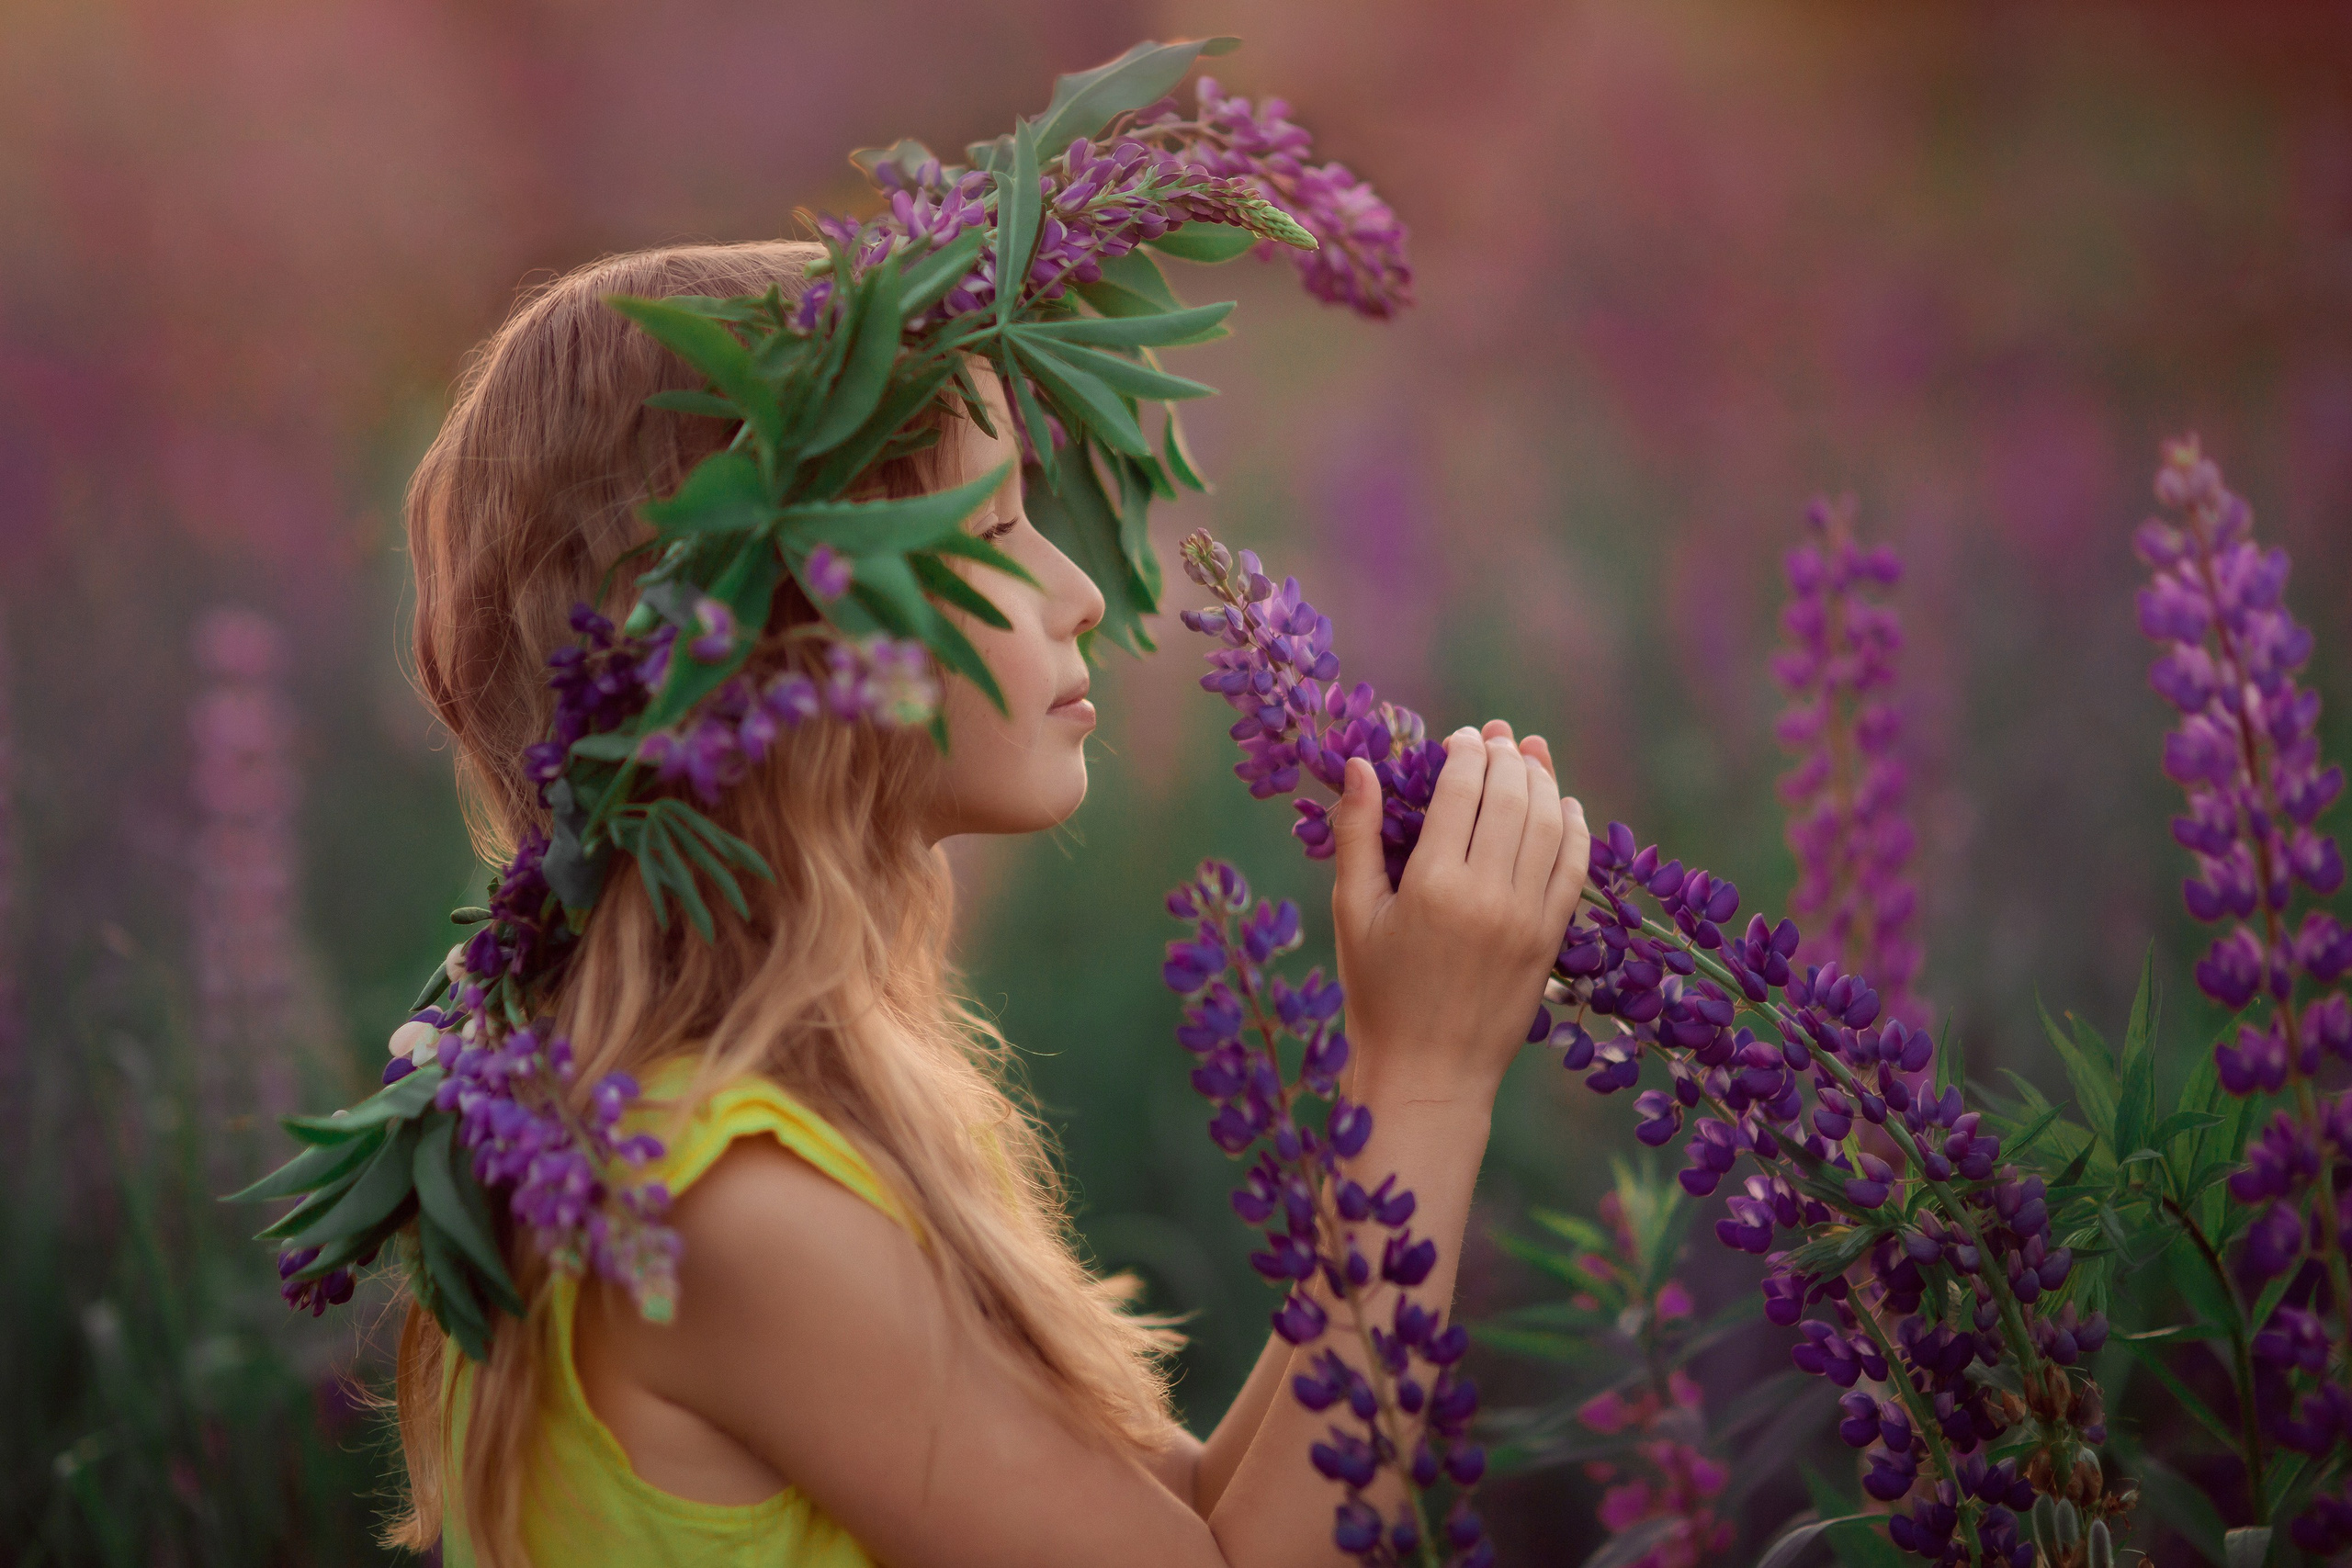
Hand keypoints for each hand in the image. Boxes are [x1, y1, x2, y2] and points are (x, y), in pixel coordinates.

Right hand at [1328, 720, 1590, 1104]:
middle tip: (1498, 736)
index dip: (1465, 753)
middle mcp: (1488, 895)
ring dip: (1543, 781)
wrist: (1427, 1073)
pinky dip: (1574, 828)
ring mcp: (1527, 918)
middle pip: (1512, 798)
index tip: (1461, 738)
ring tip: (1530, 756)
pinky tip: (1563, 805)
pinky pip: (1574, 868)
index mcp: (1433, 884)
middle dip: (1506, 756)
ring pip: (1549, 825)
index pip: (1463, 790)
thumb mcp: (1353, 912)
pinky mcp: (1551, 940)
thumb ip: (1356, 833)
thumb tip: (1359, 764)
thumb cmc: (1376, 993)